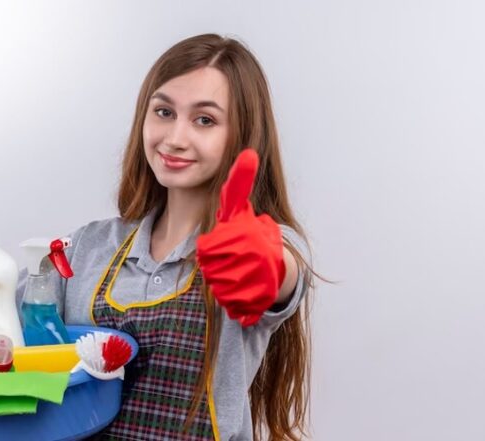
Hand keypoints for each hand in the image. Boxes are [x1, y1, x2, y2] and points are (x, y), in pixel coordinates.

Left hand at [196, 149, 285, 326]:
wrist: (276, 270)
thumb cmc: (251, 236)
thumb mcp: (240, 210)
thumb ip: (237, 186)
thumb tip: (248, 152)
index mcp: (241, 236)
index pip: (208, 247)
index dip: (212, 249)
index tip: (219, 248)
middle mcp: (247, 258)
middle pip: (208, 267)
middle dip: (214, 264)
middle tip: (228, 259)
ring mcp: (250, 281)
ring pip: (216, 285)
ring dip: (222, 280)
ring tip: (236, 271)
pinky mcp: (252, 301)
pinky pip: (228, 302)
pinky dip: (232, 298)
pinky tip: (241, 287)